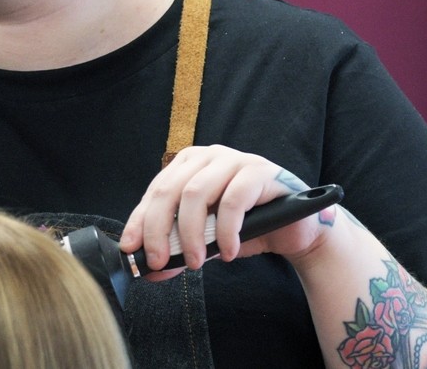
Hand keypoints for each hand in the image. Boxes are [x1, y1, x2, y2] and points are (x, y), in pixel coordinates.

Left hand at [118, 145, 336, 279]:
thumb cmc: (246, 229)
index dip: (139, 221)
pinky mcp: (261, 172)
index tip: (131, 250)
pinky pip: (233, 200)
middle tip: (159, 262)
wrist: (295, 230)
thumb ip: (178, 250)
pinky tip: (227, 253)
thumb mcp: (206, 241)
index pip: (155, 192)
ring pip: (197, 193)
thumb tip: (149, 270)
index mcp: (189, 165)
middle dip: (158, 229)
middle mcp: (209, 156)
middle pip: (170, 190)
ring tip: (194, 263)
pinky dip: (225, 232)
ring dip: (191, 234)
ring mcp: (235, 160)